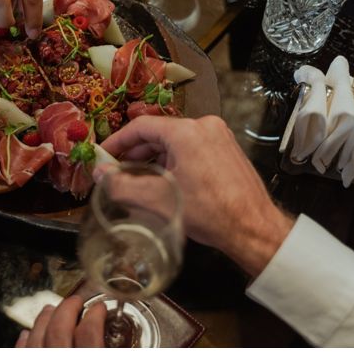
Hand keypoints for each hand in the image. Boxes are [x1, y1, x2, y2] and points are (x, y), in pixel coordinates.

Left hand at [15, 296, 106, 347]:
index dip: (95, 315)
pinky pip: (22, 352)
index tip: (99, 307)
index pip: (89, 333)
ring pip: (36, 337)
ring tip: (52, 309)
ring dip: (44, 319)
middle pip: (58, 330)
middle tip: (76, 301)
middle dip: (67, 308)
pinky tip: (29, 334)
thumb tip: (133, 343)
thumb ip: (113, 348)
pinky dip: (26, 340)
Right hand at [101, 115, 294, 276]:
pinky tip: (165, 181)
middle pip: (159, 132)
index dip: (118, 140)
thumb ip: (122, 185)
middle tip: (118, 170)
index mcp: (186, 132)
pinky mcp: (227, 149)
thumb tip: (100, 174)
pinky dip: (174, 160)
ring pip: (175, 141)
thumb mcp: (157, 199)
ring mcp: (218, 136)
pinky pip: (191, 147)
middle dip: (135, 152)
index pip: (141, 126)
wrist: (253, 228)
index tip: (104, 154)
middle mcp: (204, 126)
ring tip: (139, 179)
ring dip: (154, 158)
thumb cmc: (209, 213)